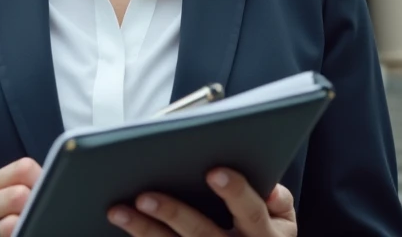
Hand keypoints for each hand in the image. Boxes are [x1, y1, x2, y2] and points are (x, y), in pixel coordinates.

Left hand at [107, 168, 296, 236]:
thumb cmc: (267, 235)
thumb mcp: (282, 220)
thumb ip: (278, 200)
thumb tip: (267, 186)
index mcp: (266, 235)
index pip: (251, 213)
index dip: (235, 192)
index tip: (213, 171)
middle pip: (202, 234)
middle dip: (173, 213)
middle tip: (145, 195)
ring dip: (144, 230)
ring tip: (119, 210)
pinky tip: (122, 225)